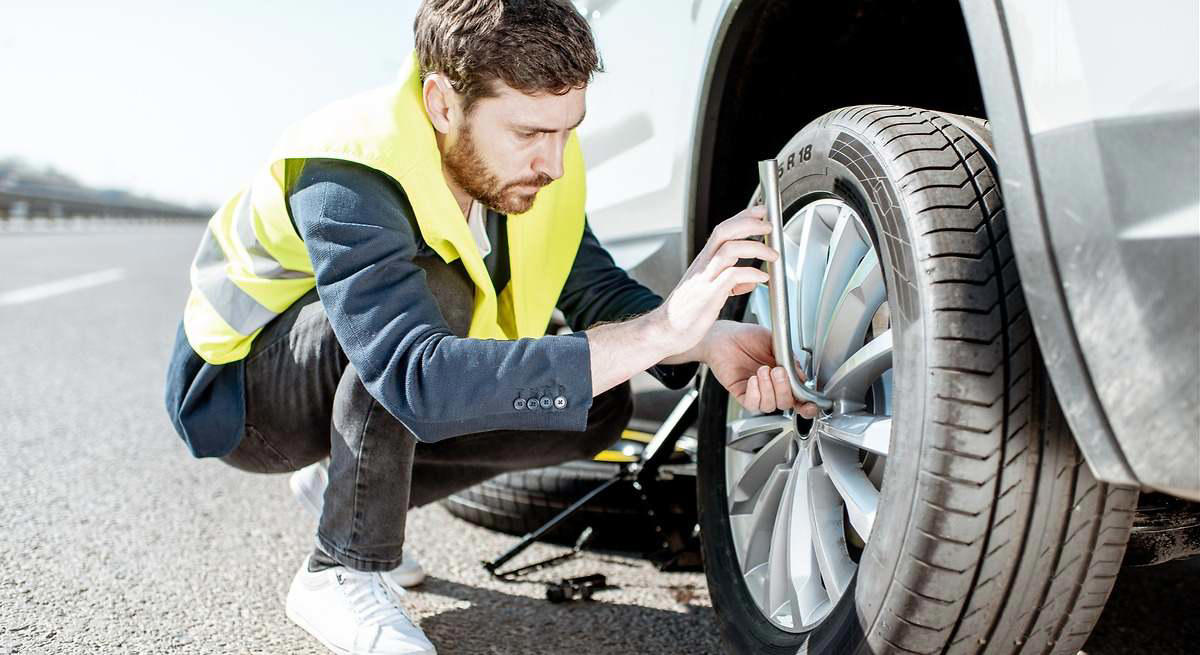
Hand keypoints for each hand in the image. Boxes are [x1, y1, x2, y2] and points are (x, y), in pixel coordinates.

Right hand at [650, 207, 773, 356]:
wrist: (665, 331)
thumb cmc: (686, 313)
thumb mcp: (710, 292)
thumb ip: (730, 283)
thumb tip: (751, 281)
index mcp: (704, 262)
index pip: (723, 230)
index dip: (742, 217)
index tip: (760, 212)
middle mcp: (704, 265)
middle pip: (724, 231)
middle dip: (749, 224)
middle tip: (768, 227)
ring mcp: (705, 279)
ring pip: (729, 249)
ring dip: (755, 248)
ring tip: (772, 255)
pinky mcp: (708, 295)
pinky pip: (732, 276)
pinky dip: (751, 274)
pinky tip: (762, 278)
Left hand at [703, 321, 819, 418]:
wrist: (726, 335)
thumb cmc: (748, 337)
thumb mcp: (774, 343)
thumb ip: (789, 360)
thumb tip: (802, 376)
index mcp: (784, 376)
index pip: (799, 398)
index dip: (807, 405)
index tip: (810, 404)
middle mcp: (771, 387)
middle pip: (786, 403)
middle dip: (784, 389)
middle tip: (778, 370)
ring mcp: (757, 392)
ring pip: (770, 406)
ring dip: (768, 389)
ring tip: (762, 370)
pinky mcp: (742, 393)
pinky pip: (752, 404)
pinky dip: (755, 393)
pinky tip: (753, 379)